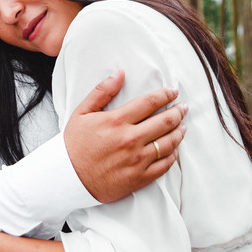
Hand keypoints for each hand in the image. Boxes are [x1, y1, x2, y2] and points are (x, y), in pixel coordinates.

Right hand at [63, 69, 186, 202]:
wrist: (67, 178)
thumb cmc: (74, 145)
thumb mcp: (82, 112)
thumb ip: (102, 91)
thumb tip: (120, 73)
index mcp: (117, 121)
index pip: (150, 102)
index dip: (165, 95)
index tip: (173, 91)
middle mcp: (130, 139)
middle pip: (165, 121)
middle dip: (178, 111)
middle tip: (183, 107)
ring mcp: (137, 160)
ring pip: (169, 143)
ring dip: (179, 132)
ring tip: (183, 126)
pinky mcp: (139, 178)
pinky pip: (164, 165)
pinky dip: (173, 155)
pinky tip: (174, 149)